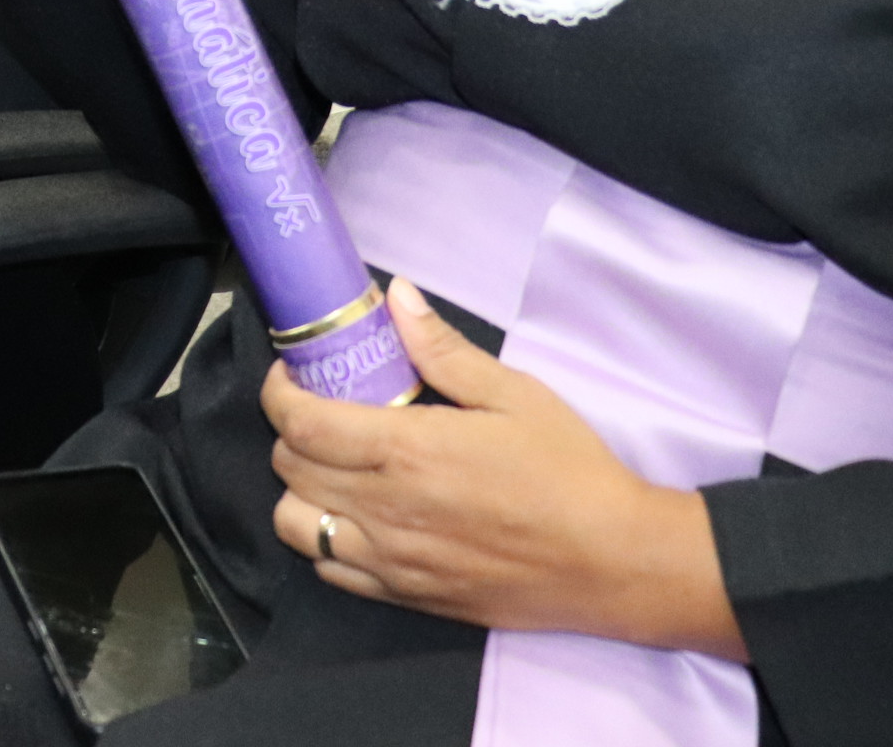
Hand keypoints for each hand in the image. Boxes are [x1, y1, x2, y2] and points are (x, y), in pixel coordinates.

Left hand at [264, 279, 745, 657]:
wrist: (613, 562)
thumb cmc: (568, 470)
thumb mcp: (514, 393)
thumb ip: (442, 348)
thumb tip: (395, 295)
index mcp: (405, 450)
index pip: (299, 422)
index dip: (279, 392)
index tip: (294, 374)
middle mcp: (384, 510)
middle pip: (288, 468)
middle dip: (292, 432)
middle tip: (325, 411)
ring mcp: (391, 561)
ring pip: (296, 526)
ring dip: (301, 490)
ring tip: (336, 468)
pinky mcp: (406, 597)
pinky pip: (331, 571)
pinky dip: (327, 540)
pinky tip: (360, 516)